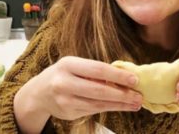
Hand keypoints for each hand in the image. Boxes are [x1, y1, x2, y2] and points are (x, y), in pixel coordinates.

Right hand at [22, 56, 142, 120]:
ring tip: (136, 103)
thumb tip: (122, 77)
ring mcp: (65, 100)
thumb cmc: (63, 74)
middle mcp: (64, 82)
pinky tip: (122, 106)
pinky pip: (94, 111)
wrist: (39, 93)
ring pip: (98, 103)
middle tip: (139, 96)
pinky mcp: (69, 113)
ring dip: (120, 104)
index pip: (97, 69)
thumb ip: (94, 71)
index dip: (117, 75)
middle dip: (122, 94)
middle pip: (99, 90)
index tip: (135, 79)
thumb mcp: (74, 65)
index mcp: (68, 65)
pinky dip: (110, 108)